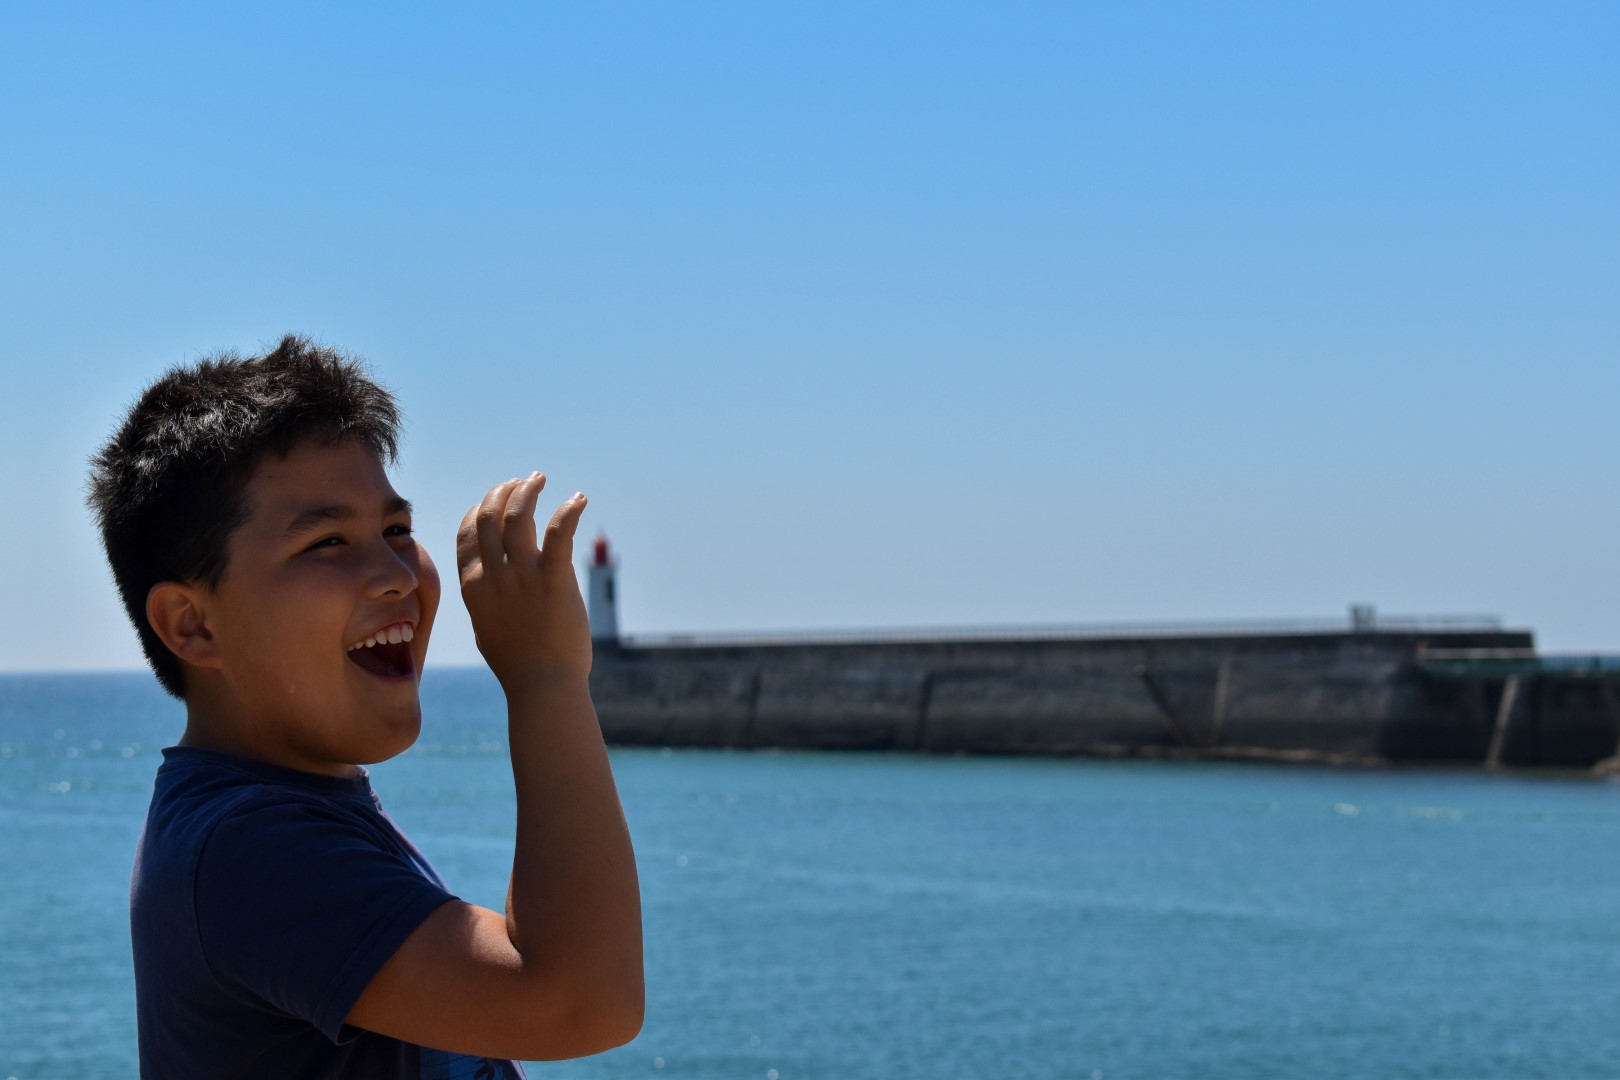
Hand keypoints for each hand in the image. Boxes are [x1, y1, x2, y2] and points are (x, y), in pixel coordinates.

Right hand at [456, 472, 591, 692]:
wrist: (542, 685)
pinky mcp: (554, 579)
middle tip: (522, 482)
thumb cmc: (518, 663)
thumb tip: (487, 583)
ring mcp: (522, 576)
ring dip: (528, 491)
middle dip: (503, 491)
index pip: (468, 532)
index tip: (496, 498)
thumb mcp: (486, 626)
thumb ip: (485, 598)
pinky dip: (569, 509)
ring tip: (540, 479)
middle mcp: (493, 576)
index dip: (481, 508)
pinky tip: (579, 499)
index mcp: (473, 586)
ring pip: (518, 515)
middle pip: (490, 516)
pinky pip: (559, 532)